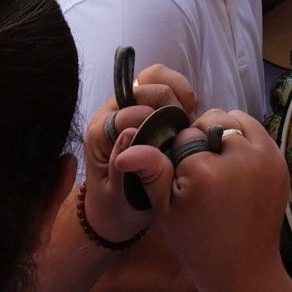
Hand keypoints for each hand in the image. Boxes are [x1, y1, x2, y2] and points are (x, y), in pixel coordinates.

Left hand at [80, 64, 198, 244]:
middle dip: (170, 102)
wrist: (116, 213)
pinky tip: (191, 113)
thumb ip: (122, 167)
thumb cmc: (116, 208)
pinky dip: (181, 92)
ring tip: (190, 114)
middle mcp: (112, 113)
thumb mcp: (118, 196)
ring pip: (154, 77)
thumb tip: (130, 132)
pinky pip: (164, 84)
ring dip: (177, 91)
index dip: (156, 122)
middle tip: (185, 127)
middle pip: (143, 86)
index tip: (173, 142)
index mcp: (100, 132)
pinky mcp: (146, 108)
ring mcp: (130, 107)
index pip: (130, 111)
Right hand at [114, 109, 287, 286]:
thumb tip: (125, 151)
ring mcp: (267, 159)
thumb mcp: (165, 210)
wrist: (242, 269)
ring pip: (238, 119)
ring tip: (219, 163)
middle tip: (201, 168)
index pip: (185, 135)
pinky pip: (259, 132)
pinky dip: (246, 141)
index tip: (184, 179)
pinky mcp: (280, 163)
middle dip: (203, 137)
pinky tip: (236, 167)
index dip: (179, 154)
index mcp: (207, 170)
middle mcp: (242, 158)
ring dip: (225, 132)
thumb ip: (150, 172)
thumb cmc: (196, 242)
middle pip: (213, 119)